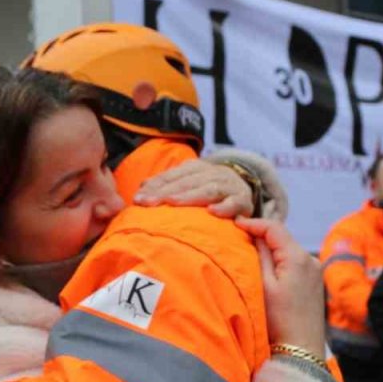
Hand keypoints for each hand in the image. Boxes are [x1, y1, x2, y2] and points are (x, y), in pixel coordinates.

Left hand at [133, 160, 253, 217]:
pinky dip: (224, 207)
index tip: (138, 199)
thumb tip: (141, 188)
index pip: (172, 176)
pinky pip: (234, 203)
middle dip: (166, 192)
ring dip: (190, 196)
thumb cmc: (208, 189)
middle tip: (148, 203)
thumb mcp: (188, 182)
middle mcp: (211, 174)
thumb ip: (167, 184)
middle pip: (186, 182)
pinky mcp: (243, 200)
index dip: (155, 186)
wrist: (244, 187)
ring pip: (208, 189)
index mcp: (195, 169)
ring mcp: (228, 186)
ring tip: (172, 203)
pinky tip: (212, 212)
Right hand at [235, 217, 325, 354]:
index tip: (233, 224)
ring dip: (270, 251)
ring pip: (287, 251)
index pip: (274, 228)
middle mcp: (310, 259)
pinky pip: (293, 264)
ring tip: (248, 255)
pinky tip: (266, 272)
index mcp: (297, 257)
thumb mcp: (263, 285)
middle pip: (281, 239)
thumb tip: (254, 237)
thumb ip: (259, 256)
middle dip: (260, 236)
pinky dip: (279, 263)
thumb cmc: (278, 321)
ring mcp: (315, 272)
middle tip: (237, 238)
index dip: (253, 223)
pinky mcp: (315, 283)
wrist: (300, 351)